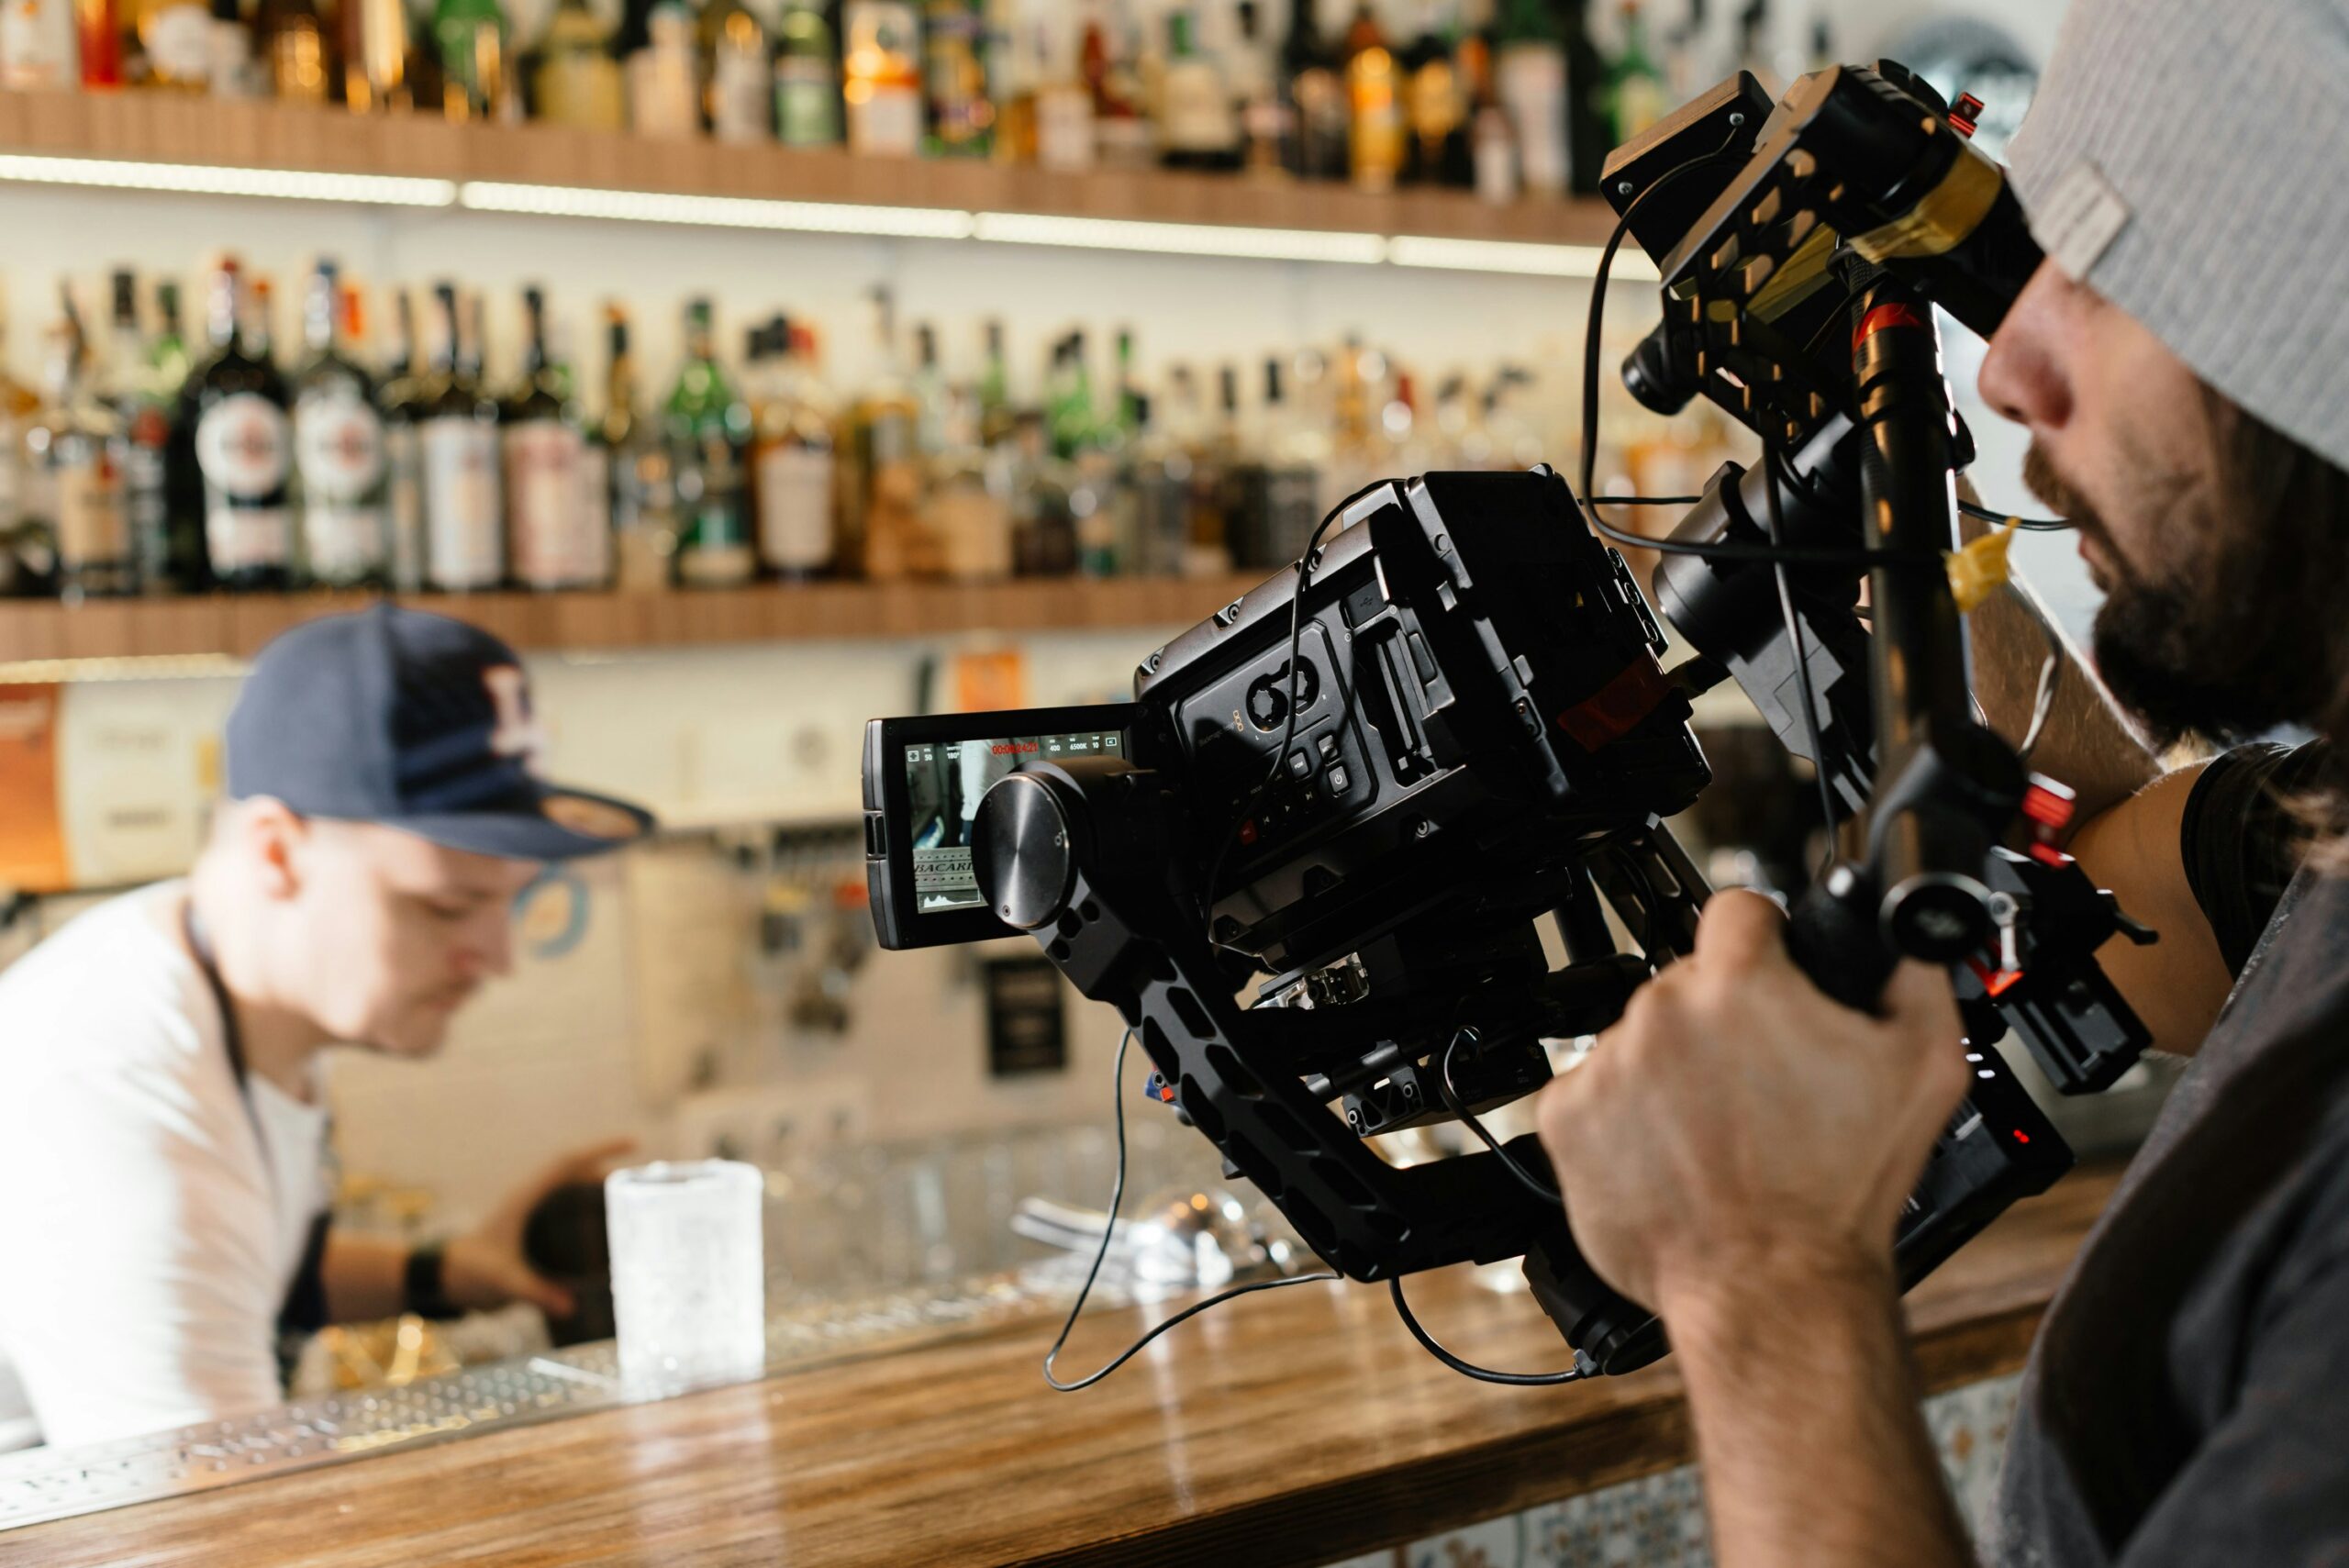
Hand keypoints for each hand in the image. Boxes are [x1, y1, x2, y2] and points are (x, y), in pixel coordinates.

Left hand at [441, 1137, 636, 1317]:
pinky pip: (566, 1204)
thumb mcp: (503, 1281)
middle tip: (641, 1182)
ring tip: (631, 1198)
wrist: (445, 1277)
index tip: (634, 1144)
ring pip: (570, 1185)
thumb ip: (534, 1293)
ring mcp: (530, 1209)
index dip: (601, 1149)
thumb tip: (569, 1307)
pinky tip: (604, 1225)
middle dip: (608, 1166)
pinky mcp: (531, 1224)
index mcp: (525, 1198)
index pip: (567, 1162)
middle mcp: (530, 1197)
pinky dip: (588, 1205)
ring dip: (598, 1184)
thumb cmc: (470, 1272)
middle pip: (575, 1169)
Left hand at [1533, 891, 1969, 1319]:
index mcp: (1739, 985)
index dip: (1765, 942)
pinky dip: (1625, 1118)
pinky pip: (1595, 1092)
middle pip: (1690, 984)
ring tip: (1720, 1132)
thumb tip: (1901, 934)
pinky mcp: (1566, 1116)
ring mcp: (1607, 1065)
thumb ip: (1913, 974)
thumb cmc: (1842, 1191)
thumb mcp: (1927, 1063)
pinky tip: (1674, 1154)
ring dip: (1673, 1072)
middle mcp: (1663, 1014)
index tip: (1771, 971)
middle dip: (1723, 1021)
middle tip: (1759, 1083)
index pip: (1739, 911)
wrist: (1773, 1288)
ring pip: (1642, 1040)